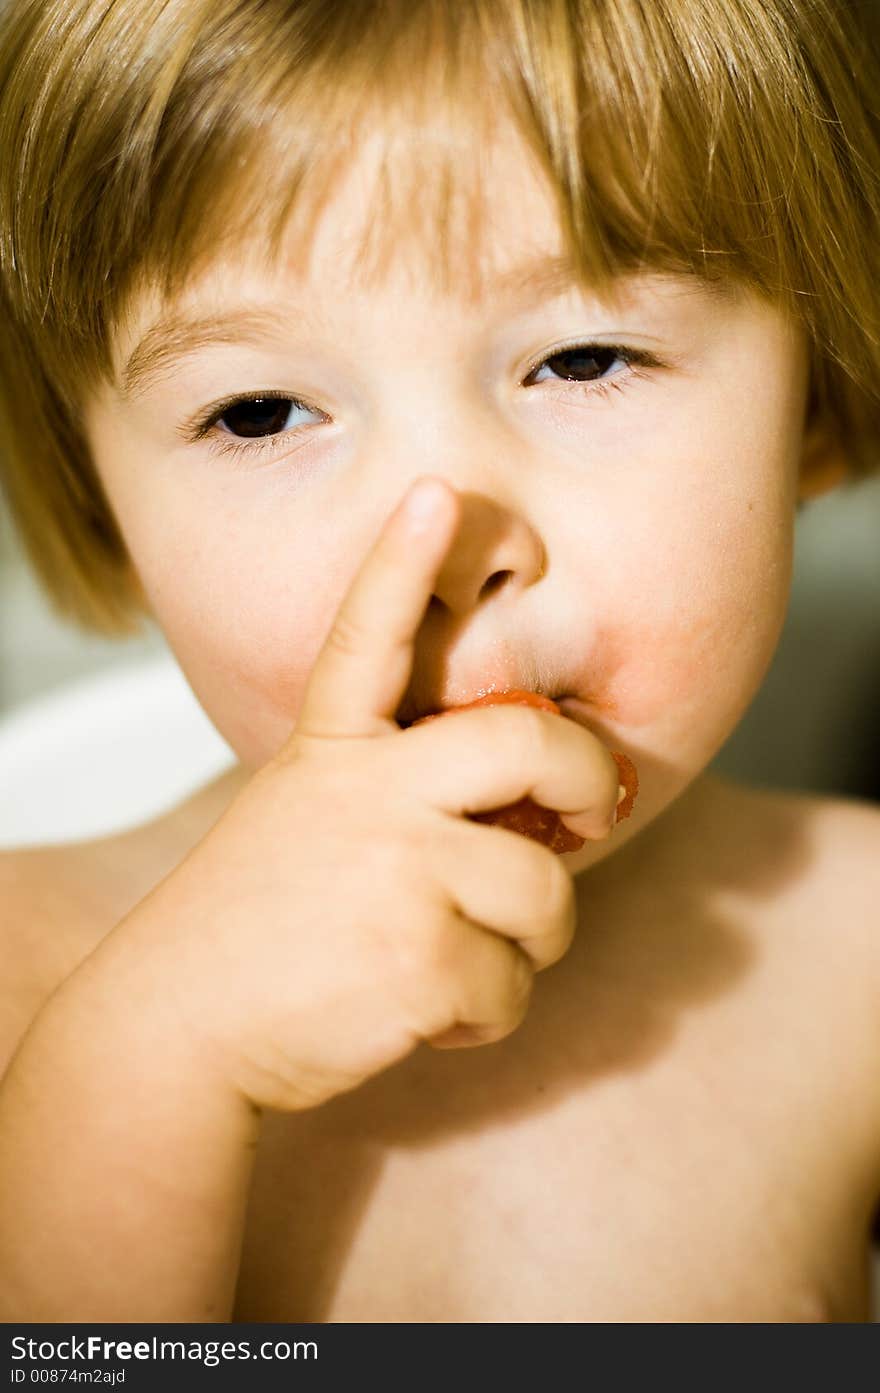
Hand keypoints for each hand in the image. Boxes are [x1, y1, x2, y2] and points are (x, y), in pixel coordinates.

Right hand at [122, 478, 622, 1112]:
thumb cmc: (257, 925)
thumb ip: (396, 798)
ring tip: (456, 960)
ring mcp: (398, 867)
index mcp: (331, 751)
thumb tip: (524, 816)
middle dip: (587, 775)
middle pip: (529, 741)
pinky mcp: (421, 954)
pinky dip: (487, 1014)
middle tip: (592, 806)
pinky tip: (424, 1013)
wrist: (182, 1025)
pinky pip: (515, 984)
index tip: (436, 494)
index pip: (367, 638)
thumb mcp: (307, 822)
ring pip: (545, 893)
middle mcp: (368, 791)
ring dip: (527, 944)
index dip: (402, 564)